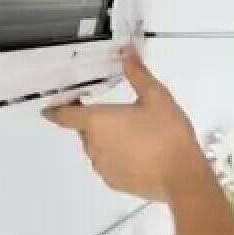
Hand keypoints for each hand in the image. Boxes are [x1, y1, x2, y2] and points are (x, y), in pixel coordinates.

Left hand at [43, 44, 204, 200]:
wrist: (182, 176)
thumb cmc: (166, 134)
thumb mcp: (156, 97)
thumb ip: (137, 74)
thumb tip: (126, 52)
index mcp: (96, 122)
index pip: (64, 115)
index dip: (56, 109)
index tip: (51, 106)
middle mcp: (92, 145)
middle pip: (84, 130)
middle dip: (94, 121)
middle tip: (116, 113)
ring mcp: (101, 166)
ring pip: (96, 147)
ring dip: (106, 139)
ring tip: (134, 134)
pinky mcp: (113, 182)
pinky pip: (108, 164)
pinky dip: (116, 157)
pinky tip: (138, 153)